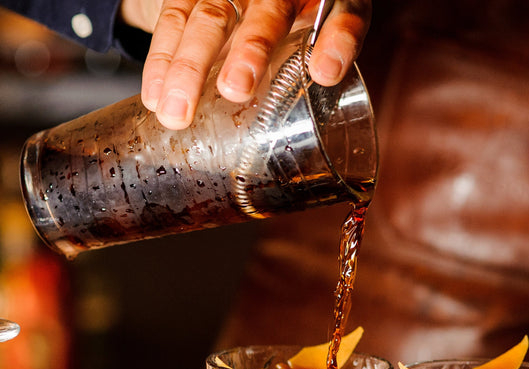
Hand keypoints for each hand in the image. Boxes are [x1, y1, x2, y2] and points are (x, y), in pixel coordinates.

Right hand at [119, 0, 371, 129]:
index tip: (326, 74)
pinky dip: (161, 62)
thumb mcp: (311, 64)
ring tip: (176, 115)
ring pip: (209, 15)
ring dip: (190, 66)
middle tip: (235, 89)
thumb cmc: (290, 46)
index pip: (344, 13)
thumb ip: (314, 95)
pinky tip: (155, 98)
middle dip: (250, 49)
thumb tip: (308, 164)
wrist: (246, 2)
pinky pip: (172, 20)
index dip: (338, 39)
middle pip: (268, 10)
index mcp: (326, 5)